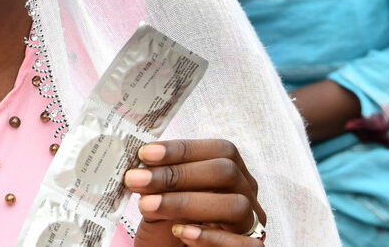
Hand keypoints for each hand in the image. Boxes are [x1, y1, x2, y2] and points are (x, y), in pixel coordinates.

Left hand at [125, 140, 264, 245]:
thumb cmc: (168, 231)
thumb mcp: (161, 202)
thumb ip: (159, 185)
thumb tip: (143, 164)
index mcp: (231, 174)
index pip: (219, 151)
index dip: (182, 150)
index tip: (145, 155)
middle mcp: (246, 195)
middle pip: (227, 172)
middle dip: (178, 174)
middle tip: (138, 180)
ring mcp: (250, 224)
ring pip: (235, 206)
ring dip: (187, 203)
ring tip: (148, 206)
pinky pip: (243, 243)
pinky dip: (210, 236)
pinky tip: (180, 231)